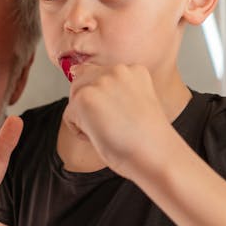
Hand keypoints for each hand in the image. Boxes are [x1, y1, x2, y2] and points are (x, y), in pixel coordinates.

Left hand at [64, 63, 175, 177]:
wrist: (156, 155)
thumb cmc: (147, 139)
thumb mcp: (137, 101)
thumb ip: (114, 89)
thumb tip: (77, 73)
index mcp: (133, 69)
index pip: (99, 75)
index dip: (103, 99)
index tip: (119, 116)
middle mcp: (116, 70)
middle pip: (82, 83)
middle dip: (90, 106)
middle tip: (115, 125)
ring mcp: (100, 82)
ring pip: (75, 100)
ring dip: (86, 118)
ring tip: (110, 129)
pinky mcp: (84, 97)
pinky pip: (69, 117)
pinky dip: (81, 132)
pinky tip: (103, 136)